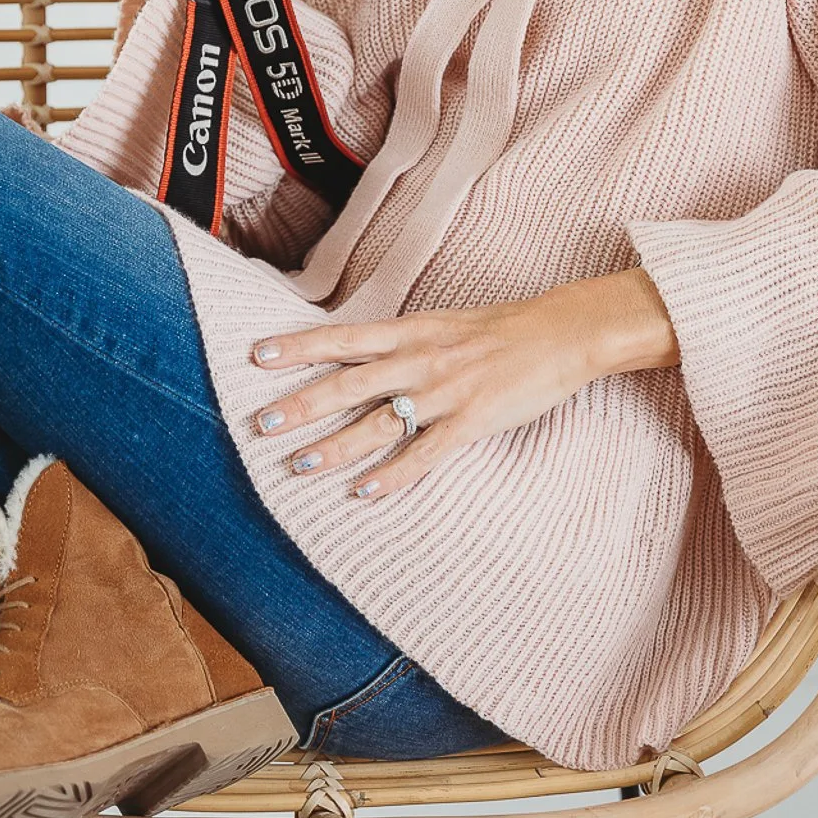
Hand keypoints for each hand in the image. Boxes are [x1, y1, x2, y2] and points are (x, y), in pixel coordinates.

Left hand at [246, 286, 609, 501]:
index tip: (256, 355)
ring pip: (378, 422)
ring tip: (298, 464)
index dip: (299, 346)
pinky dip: (392, 476)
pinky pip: (424, 454)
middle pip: (348, 383)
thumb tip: (360, 357)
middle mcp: (420, 359)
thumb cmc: (501, 330)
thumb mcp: (443, 324)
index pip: (342, 338)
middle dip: (302, 404)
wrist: (560, 333)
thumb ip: (403, 342)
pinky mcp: (472, 420)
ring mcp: (445, 391)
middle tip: (261, 423)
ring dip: (336, 446)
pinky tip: (363, 493)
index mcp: (411, 331)